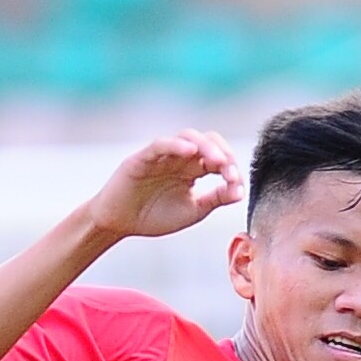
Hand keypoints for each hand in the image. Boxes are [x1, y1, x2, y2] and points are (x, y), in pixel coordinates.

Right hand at [81, 130, 242, 243]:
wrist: (119, 223)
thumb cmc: (154, 216)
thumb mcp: (193, 210)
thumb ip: (216, 199)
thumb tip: (240, 191)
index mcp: (193, 170)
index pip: (218, 159)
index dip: (231, 168)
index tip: (237, 185)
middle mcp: (180, 158)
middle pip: (207, 142)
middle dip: (222, 154)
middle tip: (230, 173)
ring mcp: (162, 156)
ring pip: (187, 137)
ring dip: (206, 147)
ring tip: (217, 161)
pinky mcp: (142, 158)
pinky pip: (161, 145)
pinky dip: (176, 145)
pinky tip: (190, 151)